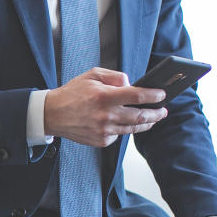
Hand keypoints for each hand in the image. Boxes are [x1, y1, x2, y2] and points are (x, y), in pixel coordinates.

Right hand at [42, 67, 167, 147]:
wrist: (53, 114)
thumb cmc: (73, 93)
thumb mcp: (92, 75)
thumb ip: (114, 77)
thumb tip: (131, 84)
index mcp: (104, 96)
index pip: (136, 96)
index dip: (153, 95)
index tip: (162, 95)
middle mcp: (106, 115)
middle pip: (140, 116)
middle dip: (156, 113)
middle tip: (163, 110)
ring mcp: (104, 130)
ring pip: (133, 128)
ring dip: (147, 123)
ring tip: (154, 119)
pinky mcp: (102, 141)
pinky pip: (120, 135)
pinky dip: (125, 128)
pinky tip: (125, 123)